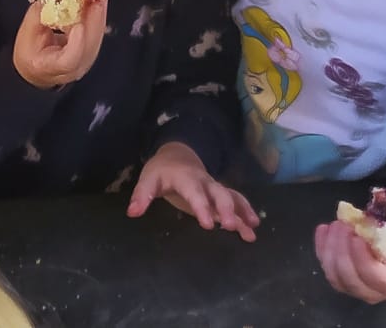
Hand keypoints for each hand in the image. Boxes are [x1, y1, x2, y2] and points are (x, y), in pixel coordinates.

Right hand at [12, 0, 105, 88]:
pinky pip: (97, 34)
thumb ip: (37, 15)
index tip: (78, 26)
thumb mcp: (26, 34)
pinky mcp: (91, 52)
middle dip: (93, 18)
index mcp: (51, 67)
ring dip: (98, 14)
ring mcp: (85, 62)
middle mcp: (72, 69)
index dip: (76, 44)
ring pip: (96, 39)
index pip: (68, 61)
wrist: (35, 67)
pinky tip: (97, 1)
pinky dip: (97, 16)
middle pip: (89, 47)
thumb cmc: (29, 53)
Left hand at [127, 141, 259, 241]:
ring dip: (243, 211)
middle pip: (220, 193)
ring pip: (232, 197)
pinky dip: (246, 213)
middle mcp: (206, 183)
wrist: (178, 156)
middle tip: (232, 226)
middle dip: (228, 209)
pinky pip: (236, 202)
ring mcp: (215, 189)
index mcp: (188, 179)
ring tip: (253, 228)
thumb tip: (133, 213)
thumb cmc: (162, 171)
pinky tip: (253, 228)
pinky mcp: (219, 196)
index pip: (196, 193)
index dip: (202, 207)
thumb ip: (142, 195)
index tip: (208, 224)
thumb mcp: (148, 180)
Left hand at [315, 201, 385, 303]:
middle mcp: (376, 293)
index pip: (375, 277)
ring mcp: (357, 290)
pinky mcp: (342, 282)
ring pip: (335, 276)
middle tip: (342, 224)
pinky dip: (322, 249)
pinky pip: (327, 270)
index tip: (355, 236)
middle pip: (350, 278)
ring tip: (335, 224)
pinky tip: (323, 229)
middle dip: (341, 250)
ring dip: (329, 249)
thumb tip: (381, 196)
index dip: (361, 259)